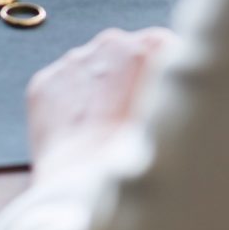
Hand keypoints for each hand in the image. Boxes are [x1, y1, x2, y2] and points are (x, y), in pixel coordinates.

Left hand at [26, 27, 175, 182]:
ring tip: (105, 132)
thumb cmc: (147, 159)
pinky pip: (60, 89)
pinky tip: (80, 136)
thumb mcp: (184, 120)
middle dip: (128, 81)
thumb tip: (175, 96)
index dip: (163, 81)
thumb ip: (178, 93)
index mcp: (155, 45)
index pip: (164, 51)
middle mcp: (112, 42)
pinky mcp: (44, 81)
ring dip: (98, 93)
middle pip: (125, 55)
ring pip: (91, 71)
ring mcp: (74, 59)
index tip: (162, 105)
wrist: (94, 187)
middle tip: (132, 120)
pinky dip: (68, 107)